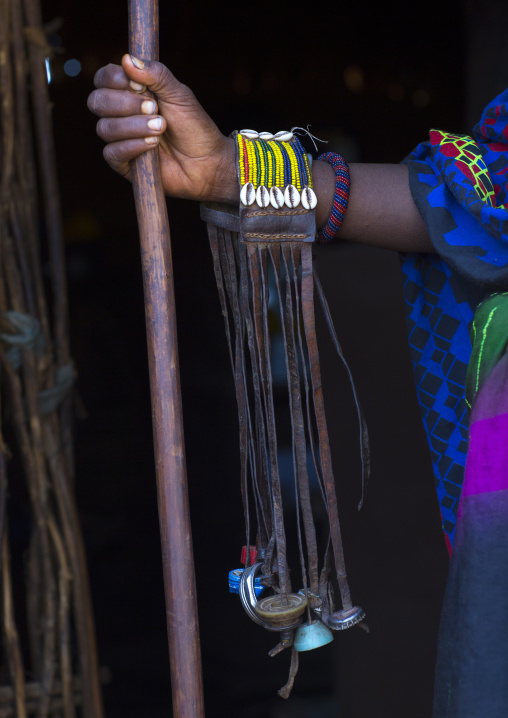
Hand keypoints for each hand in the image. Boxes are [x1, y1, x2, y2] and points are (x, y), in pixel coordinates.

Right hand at [87, 55, 236, 202]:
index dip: (115, 79)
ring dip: (133, 126)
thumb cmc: (193, 126)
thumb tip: (127, 59)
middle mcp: (120, 114)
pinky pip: (111, 153)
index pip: (104, 78)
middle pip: (97, 102)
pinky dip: (131, 146)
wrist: (207, 161)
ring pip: (104, 128)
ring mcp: (120, 139)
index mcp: (129, 92)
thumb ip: (156, 75)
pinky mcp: (124, 164)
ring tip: (161, 127)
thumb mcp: (179, 94)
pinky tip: (152, 144)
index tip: (140, 85)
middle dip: (124, 104)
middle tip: (154, 108)